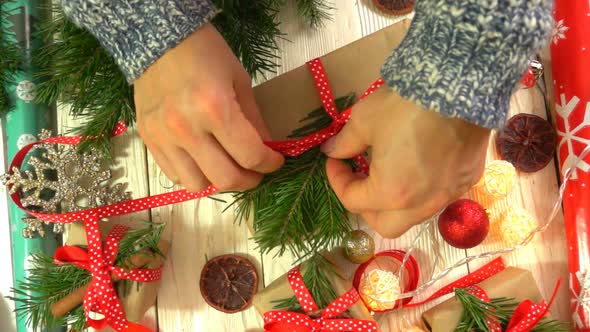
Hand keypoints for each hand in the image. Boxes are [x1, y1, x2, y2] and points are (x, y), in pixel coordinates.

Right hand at [134, 24, 283, 191]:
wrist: (158, 37)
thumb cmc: (205, 53)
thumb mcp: (239, 81)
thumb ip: (254, 120)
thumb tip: (268, 149)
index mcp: (215, 108)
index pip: (250, 156)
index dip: (270, 164)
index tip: (275, 160)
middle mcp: (187, 128)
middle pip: (225, 179)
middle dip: (249, 180)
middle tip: (256, 171)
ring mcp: (163, 137)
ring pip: (197, 185)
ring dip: (218, 180)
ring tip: (226, 165)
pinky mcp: (148, 139)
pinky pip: (173, 175)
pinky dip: (193, 174)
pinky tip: (203, 159)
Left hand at [322, 86, 489, 237]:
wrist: (459, 87)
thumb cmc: (405, 106)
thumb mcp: (364, 120)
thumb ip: (345, 142)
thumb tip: (332, 151)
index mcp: (390, 194)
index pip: (353, 201)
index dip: (337, 180)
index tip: (335, 161)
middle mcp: (421, 204)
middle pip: (385, 225)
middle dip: (367, 207)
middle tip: (361, 180)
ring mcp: (448, 195)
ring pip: (415, 215)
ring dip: (396, 202)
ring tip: (390, 173)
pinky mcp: (468, 180)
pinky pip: (440, 196)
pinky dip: (423, 190)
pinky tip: (420, 165)